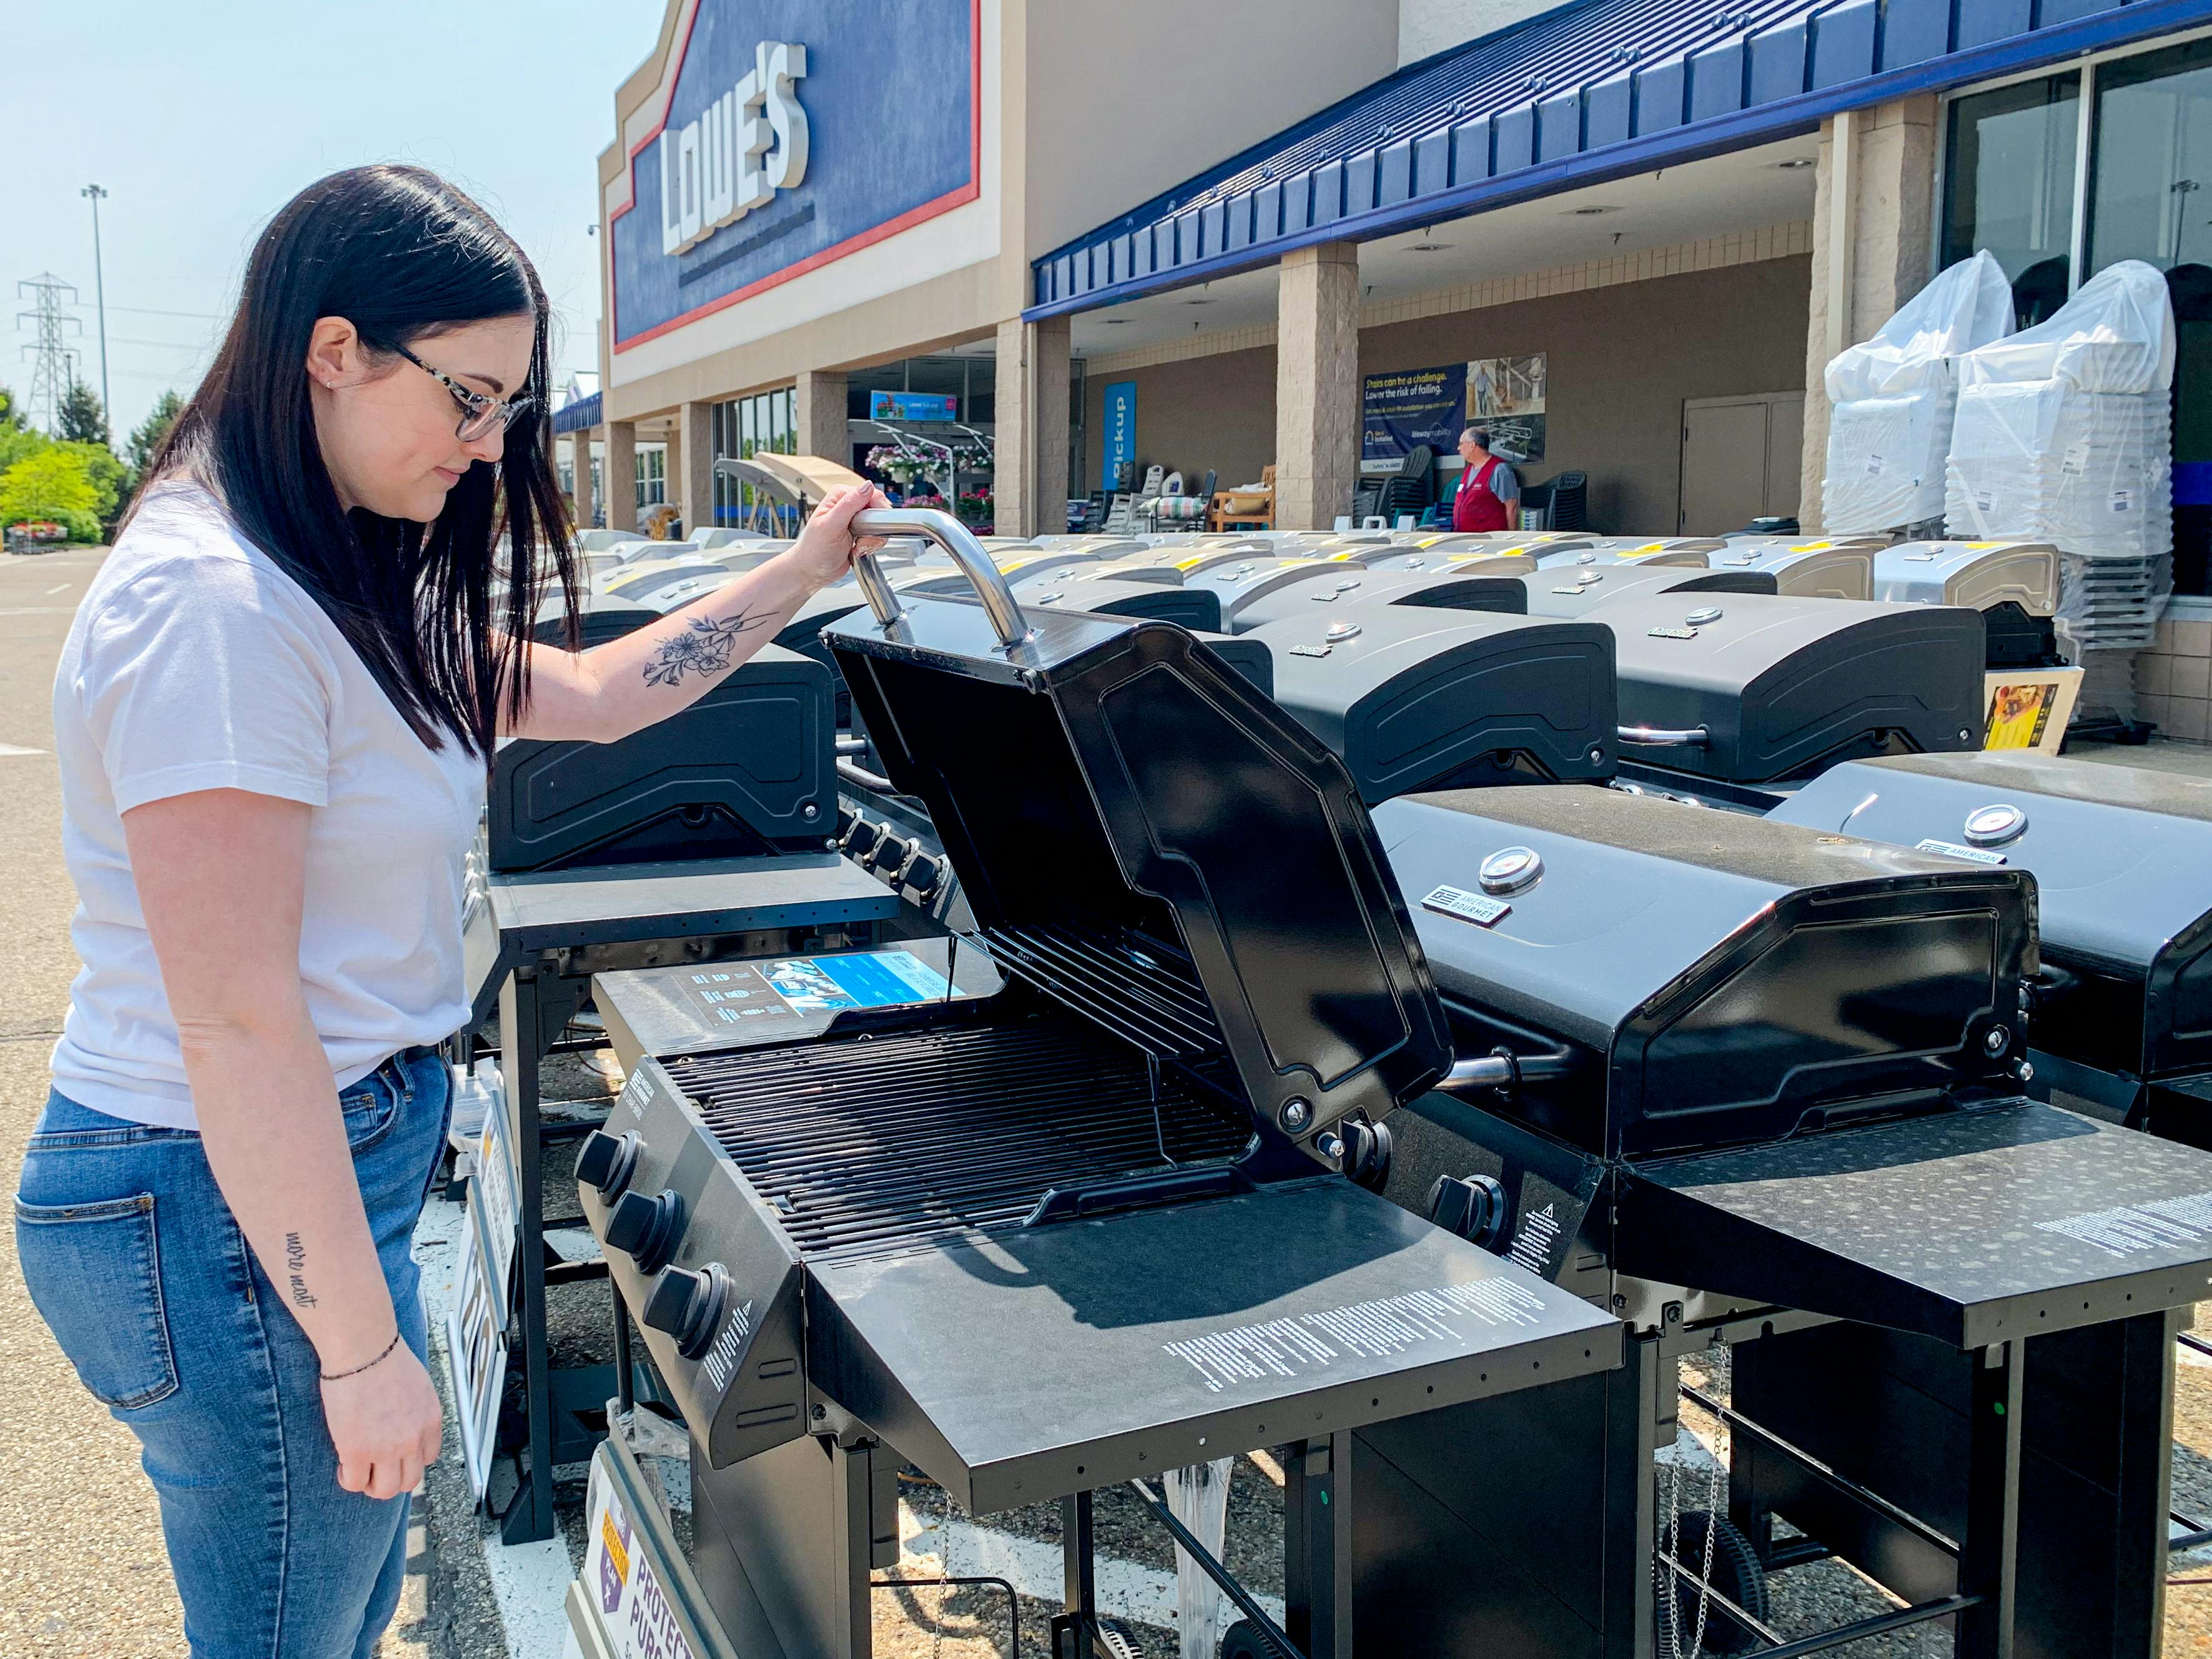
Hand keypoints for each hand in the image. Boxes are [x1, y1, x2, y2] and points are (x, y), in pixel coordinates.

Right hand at [321, 1338, 443, 1499]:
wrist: (364, 1348)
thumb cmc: (384, 1356)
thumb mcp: (416, 1385)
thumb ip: (414, 1410)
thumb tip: (402, 1423)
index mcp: (430, 1420)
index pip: (428, 1458)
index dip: (408, 1460)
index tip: (394, 1454)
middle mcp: (414, 1438)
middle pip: (409, 1481)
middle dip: (390, 1479)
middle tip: (374, 1468)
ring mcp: (387, 1448)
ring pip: (384, 1490)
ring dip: (370, 1484)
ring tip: (358, 1469)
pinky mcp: (358, 1451)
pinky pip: (354, 1483)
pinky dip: (348, 1479)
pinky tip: (343, 1464)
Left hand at [789, 482, 892, 585]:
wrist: (813, 572)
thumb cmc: (814, 550)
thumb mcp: (831, 525)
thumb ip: (849, 504)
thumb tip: (867, 486)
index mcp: (840, 496)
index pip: (870, 493)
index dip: (875, 509)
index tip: (868, 525)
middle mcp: (849, 505)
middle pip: (878, 510)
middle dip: (874, 528)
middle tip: (860, 539)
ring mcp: (856, 521)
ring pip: (880, 526)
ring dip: (872, 540)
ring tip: (857, 547)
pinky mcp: (861, 534)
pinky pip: (877, 537)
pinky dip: (871, 546)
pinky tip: (858, 551)